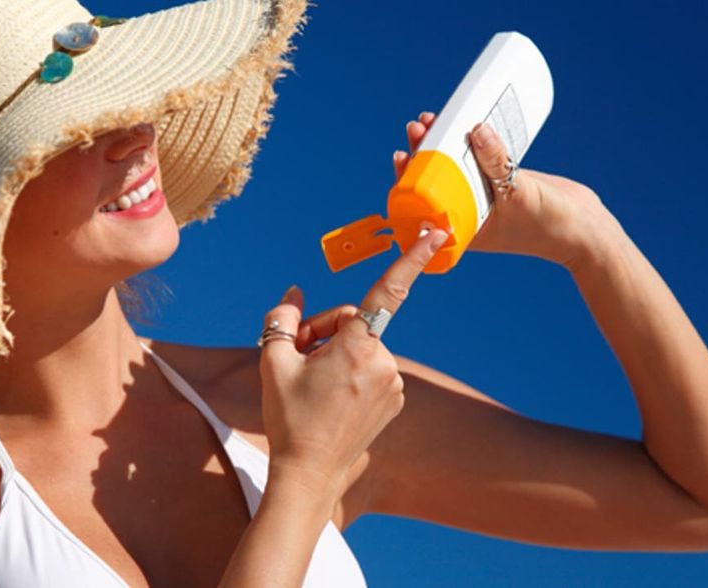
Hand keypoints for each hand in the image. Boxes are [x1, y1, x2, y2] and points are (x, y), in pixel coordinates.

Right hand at [257, 226, 448, 495]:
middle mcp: (384, 363)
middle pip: (353, 322)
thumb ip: (282, 320)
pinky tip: (330, 396)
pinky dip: (351, 372)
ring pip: (362, 346)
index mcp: (357, 347)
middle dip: (325, 331)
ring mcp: (394, 384)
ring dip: (337, 353)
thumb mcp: (272, 362)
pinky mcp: (394, 401)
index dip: (411, 259)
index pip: (388, 291)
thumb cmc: (289, 417)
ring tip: (311, 382)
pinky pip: (372, 369)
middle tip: (297, 355)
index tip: (435, 234)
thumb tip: (295, 293)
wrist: (309, 473)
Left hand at [394, 112, 624, 270]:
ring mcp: (484, 196)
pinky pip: (477, 160)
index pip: (424, 203)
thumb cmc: (550, 225)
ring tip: (429, 120)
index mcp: (462, 226)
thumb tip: (475, 130)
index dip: (409, 180)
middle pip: (434, 181)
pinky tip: (458, 125)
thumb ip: (496, 161)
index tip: (402, 157)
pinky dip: (466, 143)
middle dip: (421, 154)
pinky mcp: (500, 181)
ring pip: (453, 167)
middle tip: (416, 127)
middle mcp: (468, 211)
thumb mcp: (518, 192)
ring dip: (440, 145)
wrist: (586, 231)